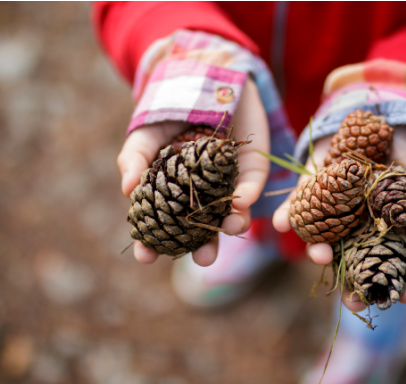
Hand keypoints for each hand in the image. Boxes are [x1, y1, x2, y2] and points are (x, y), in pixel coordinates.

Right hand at [117, 78, 269, 264]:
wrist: (206, 77)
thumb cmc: (170, 110)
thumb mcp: (146, 133)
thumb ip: (135, 159)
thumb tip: (127, 190)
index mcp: (173, 193)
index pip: (162, 225)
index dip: (152, 242)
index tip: (145, 257)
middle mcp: (202, 194)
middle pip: (202, 229)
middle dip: (204, 247)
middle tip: (203, 259)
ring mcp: (228, 183)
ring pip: (232, 212)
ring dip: (233, 224)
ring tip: (231, 229)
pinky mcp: (252, 167)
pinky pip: (252, 184)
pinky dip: (247, 194)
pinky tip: (241, 202)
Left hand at [272, 125, 405, 310]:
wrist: (389, 118)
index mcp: (387, 228)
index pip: (393, 261)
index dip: (400, 281)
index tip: (404, 299)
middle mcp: (359, 224)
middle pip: (354, 259)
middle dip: (353, 282)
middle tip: (355, 303)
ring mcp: (336, 208)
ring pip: (324, 236)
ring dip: (318, 249)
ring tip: (320, 257)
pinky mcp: (315, 186)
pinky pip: (299, 203)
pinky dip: (289, 213)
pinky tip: (281, 223)